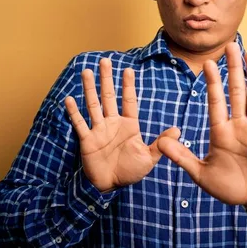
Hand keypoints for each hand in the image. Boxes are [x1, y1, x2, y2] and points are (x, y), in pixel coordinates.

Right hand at [65, 58, 179, 192]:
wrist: (111, 186)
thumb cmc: (130, 171)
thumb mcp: (148, 158)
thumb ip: (160, 144)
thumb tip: (177, 130)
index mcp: (128, 125)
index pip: (129, 101)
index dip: (128, 86)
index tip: (128, 69)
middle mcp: (113, 123)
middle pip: (108, 96)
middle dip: (107, 79)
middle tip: (105, 61)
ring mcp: (99, 130)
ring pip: (93, 104)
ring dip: (89, 88)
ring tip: (85, 71)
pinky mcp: (87, 140)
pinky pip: (80, 124)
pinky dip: (74, 112)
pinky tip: (69, 99)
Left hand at [158, 43, 246, 206]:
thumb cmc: (230, 188)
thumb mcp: (201, 174)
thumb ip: (182, 157)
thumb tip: (161, 141)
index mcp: (221, 132)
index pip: (216, 101)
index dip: (213, 83)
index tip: (208, 63)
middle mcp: (240, 126)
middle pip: (236, 92)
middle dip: (233, 70)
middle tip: (231, 46)